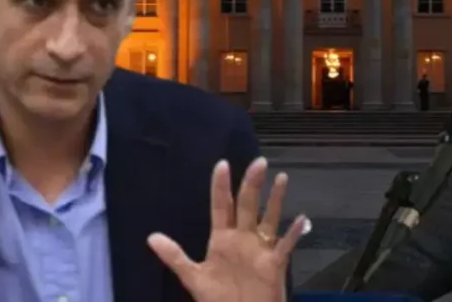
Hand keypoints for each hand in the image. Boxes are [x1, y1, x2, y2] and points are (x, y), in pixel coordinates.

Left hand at [147, 157, 308, 301]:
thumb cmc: (218, 300)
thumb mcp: (193, 278)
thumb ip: (174, 256)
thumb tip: (151, 237)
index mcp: (222, 239)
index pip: (222, 206)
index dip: (221, 186)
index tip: (222, 164)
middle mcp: (242, 239)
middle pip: (248, 206)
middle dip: (252, 184)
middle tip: (258, 162)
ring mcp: (260, 250)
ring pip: (269, 219)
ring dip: (276, 200)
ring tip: (282, 178)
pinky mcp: (274, 264)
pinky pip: (285, 246)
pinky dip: (293, 234)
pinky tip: (300, 220)